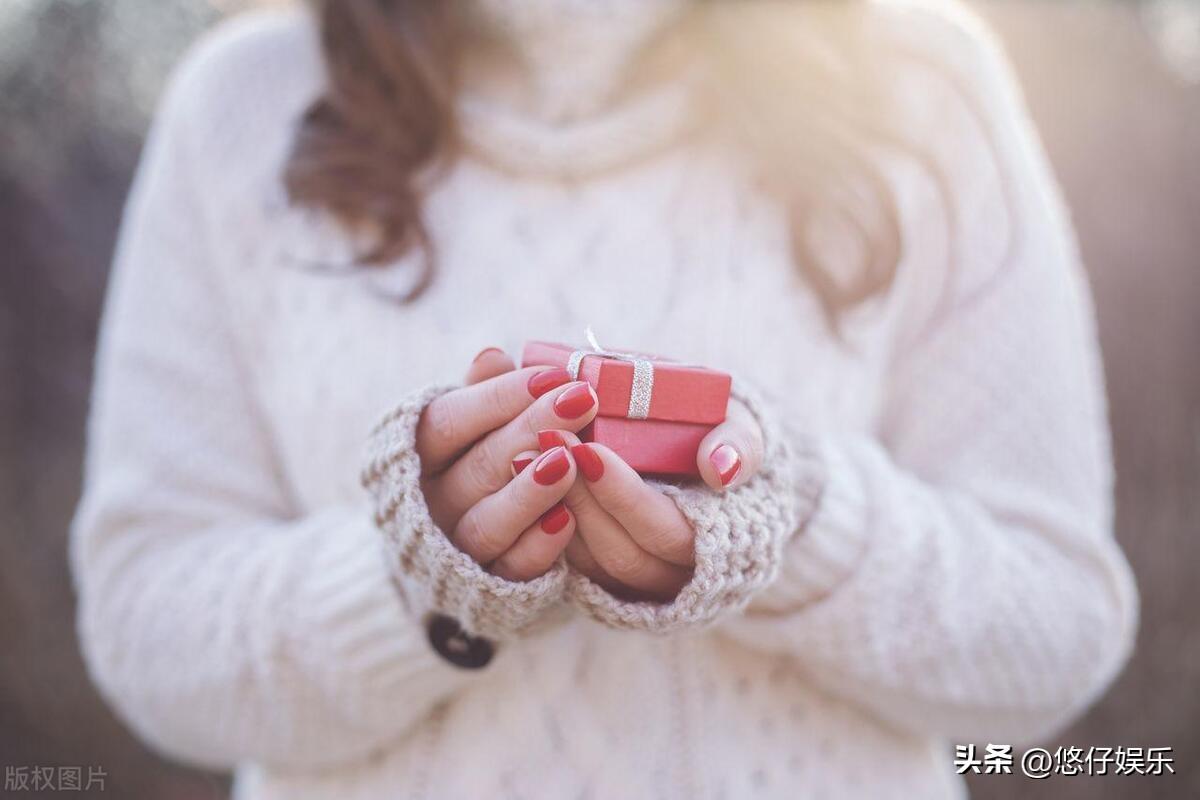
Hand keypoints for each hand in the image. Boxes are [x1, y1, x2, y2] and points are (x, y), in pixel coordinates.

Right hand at [413, 348, 600, 581]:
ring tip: (568, 462)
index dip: (500, 397)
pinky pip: (511, 569)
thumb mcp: (471, 426)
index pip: (449, 421)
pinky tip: (568, 520)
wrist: (454, 551)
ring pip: (487, 523)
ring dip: (530, 492)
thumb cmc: (474, 463)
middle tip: (582, 401)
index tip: (555, 376)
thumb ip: (482, 393)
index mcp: (420, 454)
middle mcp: (430, 502)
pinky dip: (538, 546)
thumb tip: (491, 356)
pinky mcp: (487, 586)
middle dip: (531, 430)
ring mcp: (456, 547)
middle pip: (477, 466)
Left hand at [529, 402, 763, 601]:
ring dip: (556, 507)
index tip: (588, 451)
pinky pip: (571, 559)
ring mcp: (638, 579)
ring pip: (589, 560)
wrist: (701, 446)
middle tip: (548, 441)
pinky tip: (525, 473)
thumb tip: (721, 469)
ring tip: (527, 452)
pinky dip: (546, 518)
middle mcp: (676, 573)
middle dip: (579, 497)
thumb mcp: (743, 427)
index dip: (623, 496)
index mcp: (717, 543)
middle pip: (619, 552)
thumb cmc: (720, 433)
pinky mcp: (604, 570)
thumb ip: (741, 444)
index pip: (664, 531)